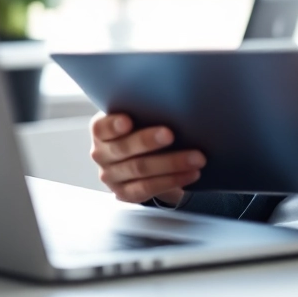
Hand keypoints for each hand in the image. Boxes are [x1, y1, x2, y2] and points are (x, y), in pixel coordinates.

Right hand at [90, 112, 205, 203]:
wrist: (140, 161)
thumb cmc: (142, 130)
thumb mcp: (137, 118)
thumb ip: (144, 111)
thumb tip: (176, 102)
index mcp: (101, 132)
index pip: (101, 128)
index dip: (114, 125)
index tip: (128, 121)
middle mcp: (102, 155)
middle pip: (124, 149)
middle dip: (148, 141)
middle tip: (171, 135)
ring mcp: (112, 176)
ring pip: (140, 170)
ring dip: (171, 163)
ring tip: (196, 158)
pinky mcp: (125, 194)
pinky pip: (148, 189)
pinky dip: (172, 181)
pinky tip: (191, 174)